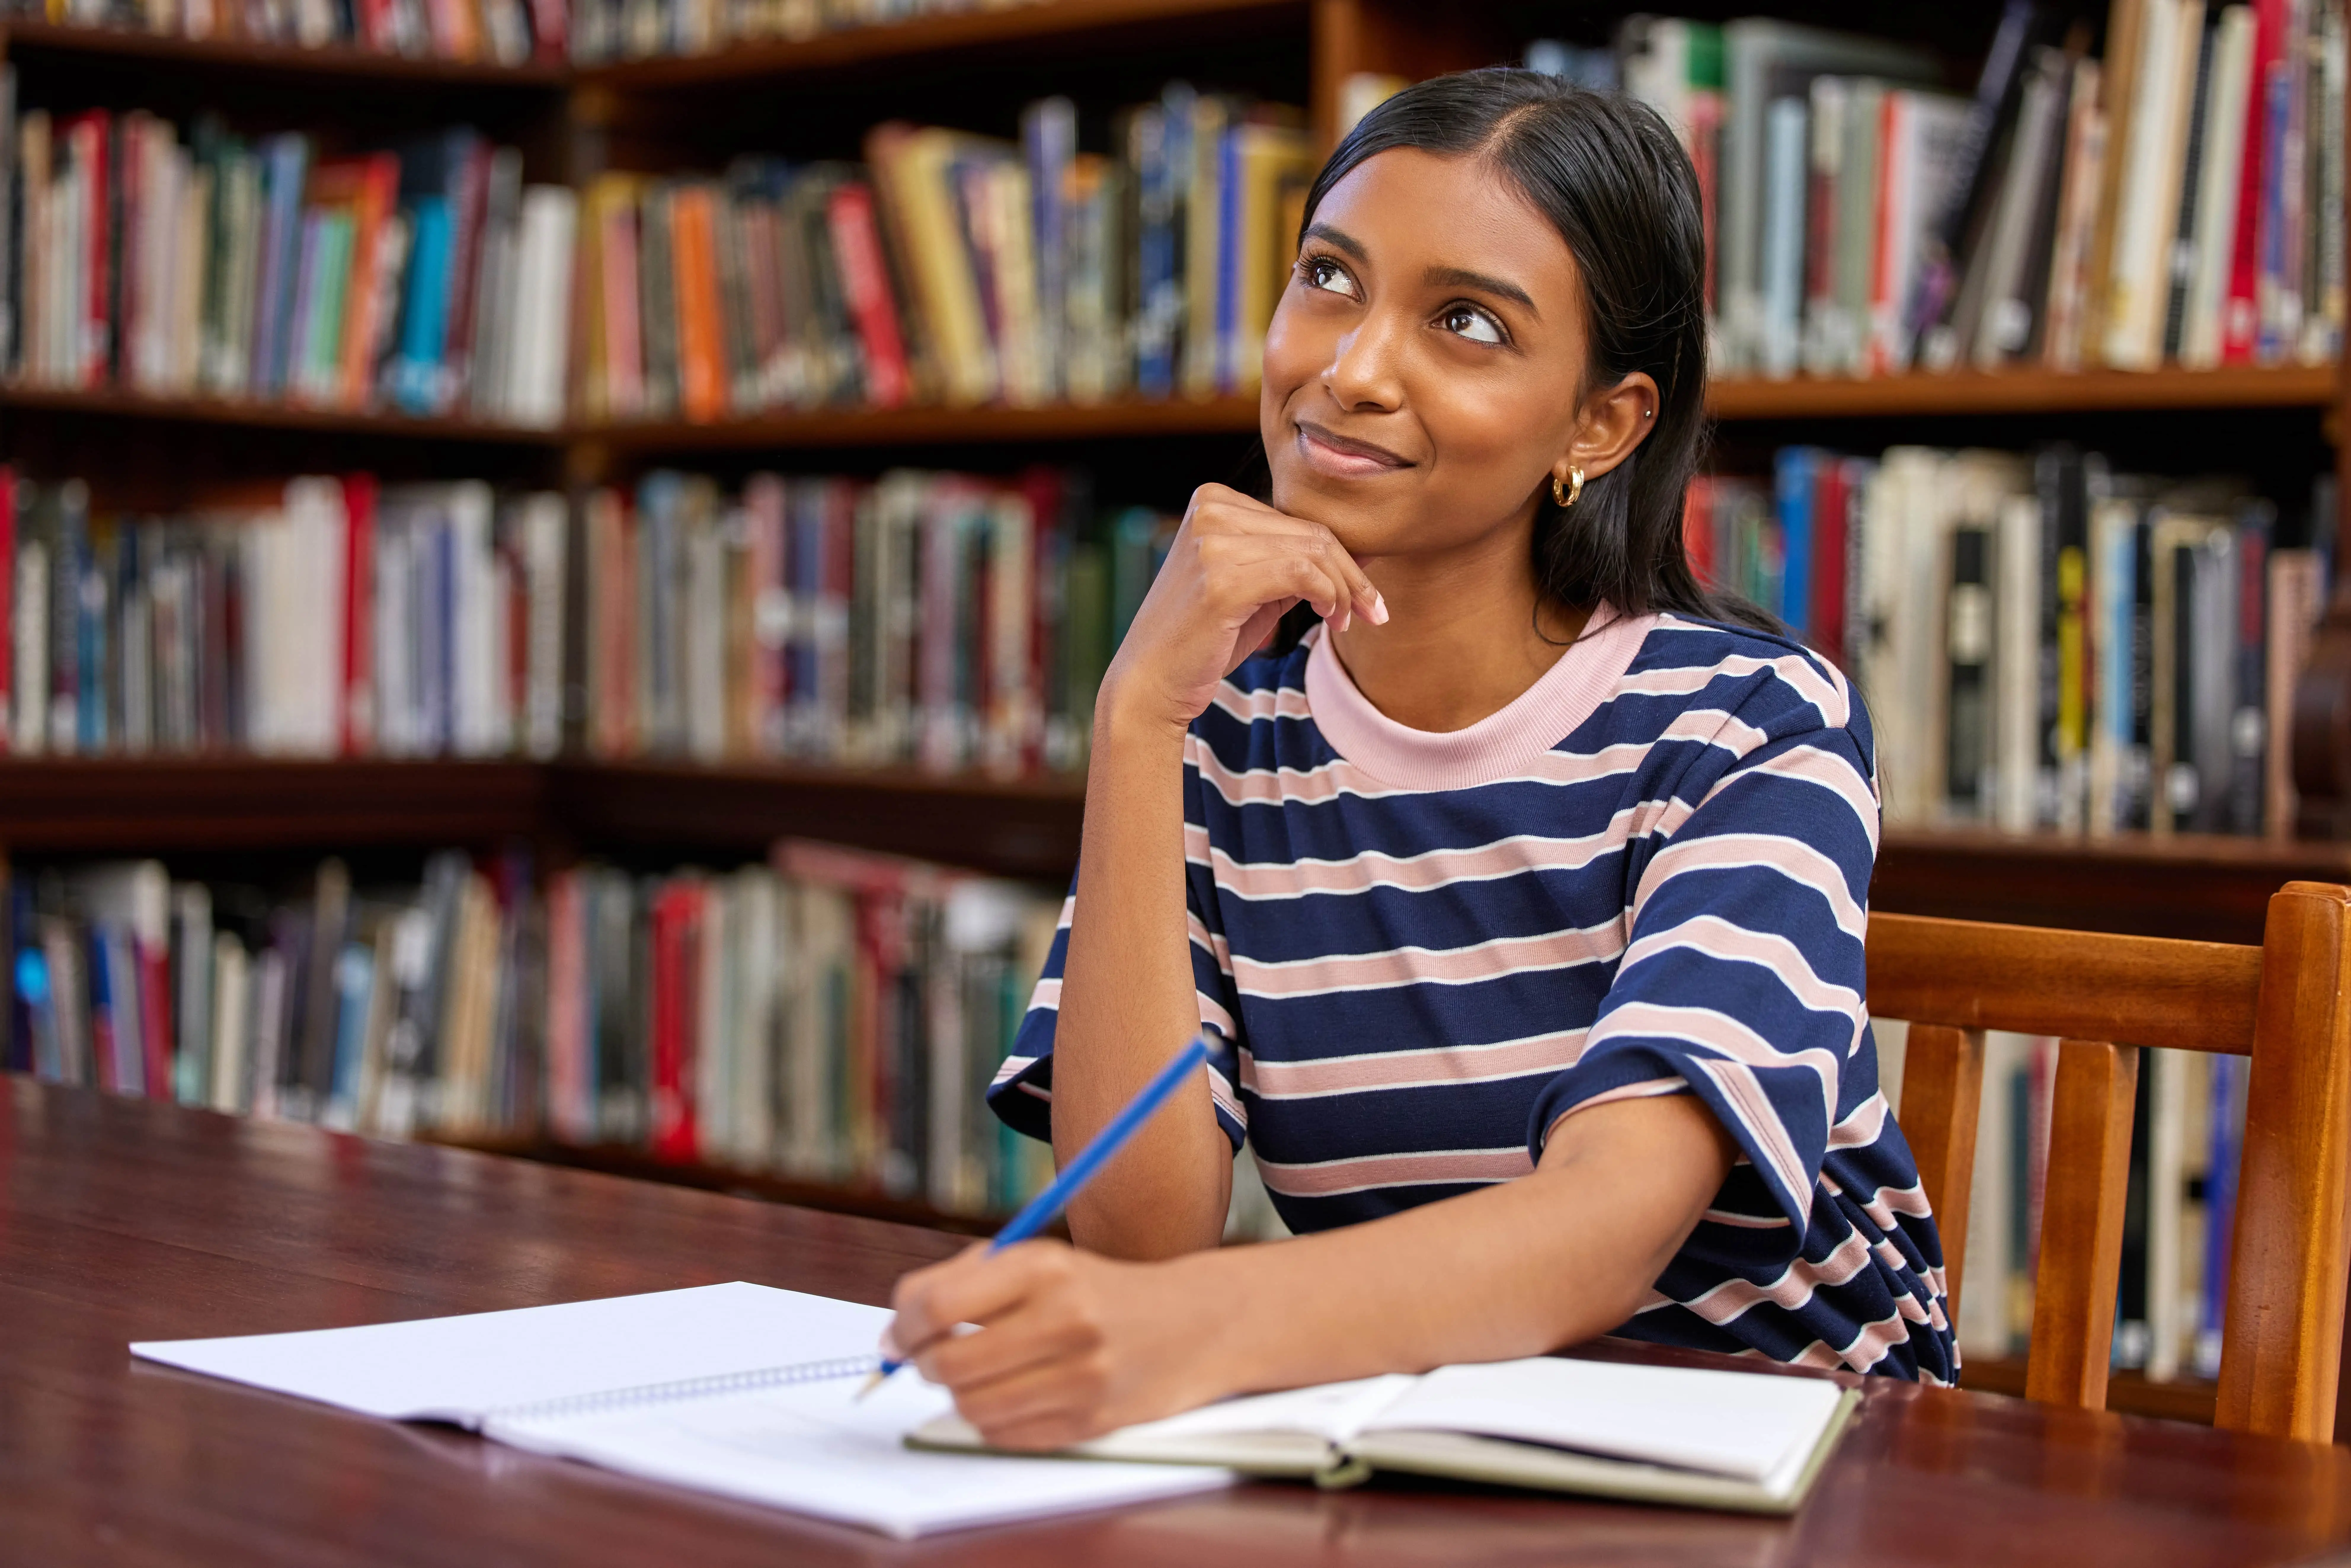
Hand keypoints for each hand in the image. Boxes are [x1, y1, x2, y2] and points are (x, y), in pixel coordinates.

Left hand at [883, 1239, 1229, 1449]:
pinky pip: (1003, 1435)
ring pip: (971, 1406)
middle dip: (922, 1363)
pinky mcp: (1090, 1422)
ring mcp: (1081, 1376)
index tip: (899, 1333)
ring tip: (977, 1374)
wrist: (1191, 1323)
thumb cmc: (1095, 1290)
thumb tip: (895, 1328)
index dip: (903, 1324)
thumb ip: (962, 1281)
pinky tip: (1012, 1394)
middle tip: (929, 1356)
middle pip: (947, 1363)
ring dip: (959, 1394)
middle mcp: (1065, 1319)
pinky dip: (992, 1419)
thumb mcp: (1037, 1261)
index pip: (938, 1305)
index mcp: (1045, 1268)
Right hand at [1102, 483, 1386, 735]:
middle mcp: (1210, 511)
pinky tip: (1329, 619)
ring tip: (1344, 623)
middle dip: (1352, 576)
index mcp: (1213, 501)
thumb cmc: (1204, 639)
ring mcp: (1213, 542)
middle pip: (1311, 532)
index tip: (1365, 597)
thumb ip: (1300, 565)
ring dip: (1343, 591)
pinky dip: (1328, 596)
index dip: (1342, 558)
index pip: (1299, 520)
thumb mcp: (1257, 590)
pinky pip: (1302, 573)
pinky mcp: (1221, 578)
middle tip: (1373, 613)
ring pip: (1312, 552)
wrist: (1151, 682)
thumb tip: (1366, 554)